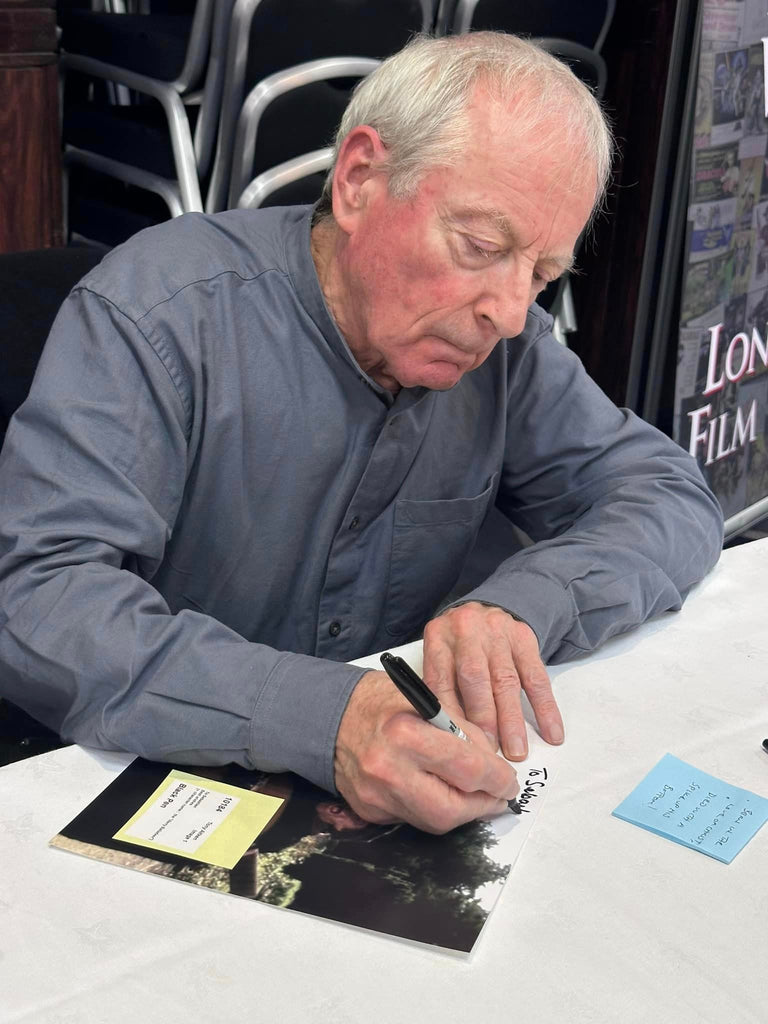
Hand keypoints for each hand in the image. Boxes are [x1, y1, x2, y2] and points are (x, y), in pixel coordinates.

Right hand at [333, 670, 518, 832]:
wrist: (329, 716)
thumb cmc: (380, 701)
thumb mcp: (427, 699)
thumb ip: (463, 731)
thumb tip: (493, 763)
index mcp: (406, 734)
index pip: (466, 769)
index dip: (497, 779)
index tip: (509, 781)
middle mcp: (387, 770)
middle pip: (451, 809)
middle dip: (482, 805)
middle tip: (497, 796)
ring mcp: (375, 796)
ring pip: (434, 822)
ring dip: (461, 811)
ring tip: (474, 796)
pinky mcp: (369, 811)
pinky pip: (413, 819)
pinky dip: (433, 808)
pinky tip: (440, 792)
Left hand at [422, 602, 563, 760]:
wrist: (489, 607)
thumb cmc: (460, 644)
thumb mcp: (441, 656)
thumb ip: (443, 689)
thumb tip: (450, 738)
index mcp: (439, 636)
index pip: (441, 681)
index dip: (450, 717)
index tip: (459, 747)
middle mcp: (467, 631)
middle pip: (474, 679)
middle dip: (483, 719)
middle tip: (489, 752)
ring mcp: (497, 633)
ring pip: (505, 680)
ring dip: (512, 720)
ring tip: (516, 750)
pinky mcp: (524, 638)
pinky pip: (536, 677)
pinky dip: (545, 707)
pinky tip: (551, 731)